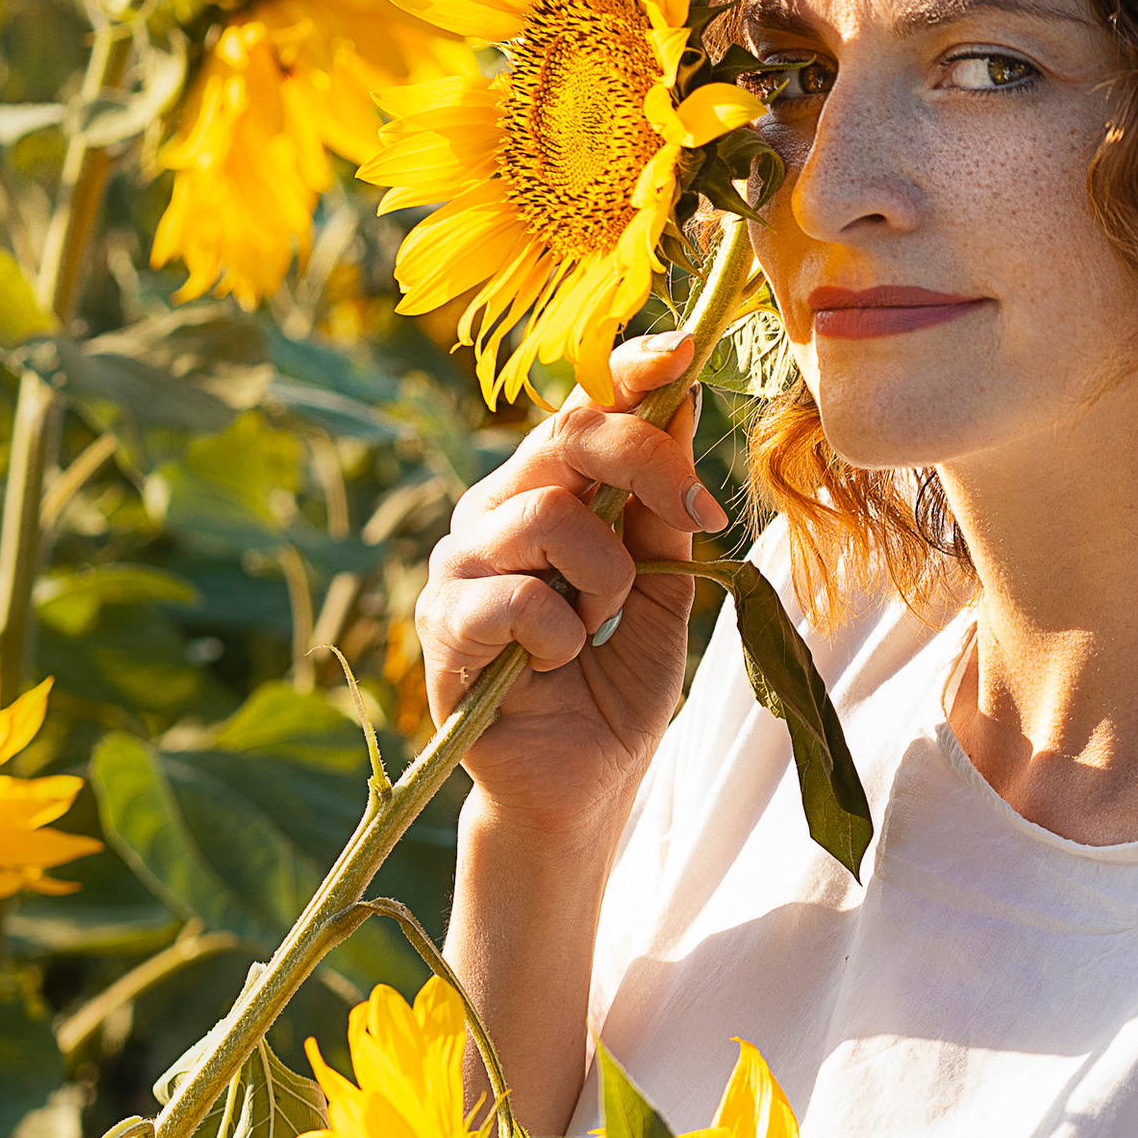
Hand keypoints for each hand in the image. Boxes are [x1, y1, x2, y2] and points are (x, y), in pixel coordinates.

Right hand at [414, 330, 726, 846]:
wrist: (580, 788)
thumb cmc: (616, 686)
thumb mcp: (665, 591)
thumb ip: (664, 510)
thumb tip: (683, 403)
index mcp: (548, 492)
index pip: (581, 405)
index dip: (629, 367)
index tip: (686, 349)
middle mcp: (495, 512)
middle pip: (566, 435)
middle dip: (646, 463)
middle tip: (696, 516)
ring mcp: (459, 565)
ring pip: (547, 515)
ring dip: (604, 578)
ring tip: (600, 627)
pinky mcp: (441, 627)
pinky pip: (514, 598)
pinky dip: (558, 633)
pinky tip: (555, 664)